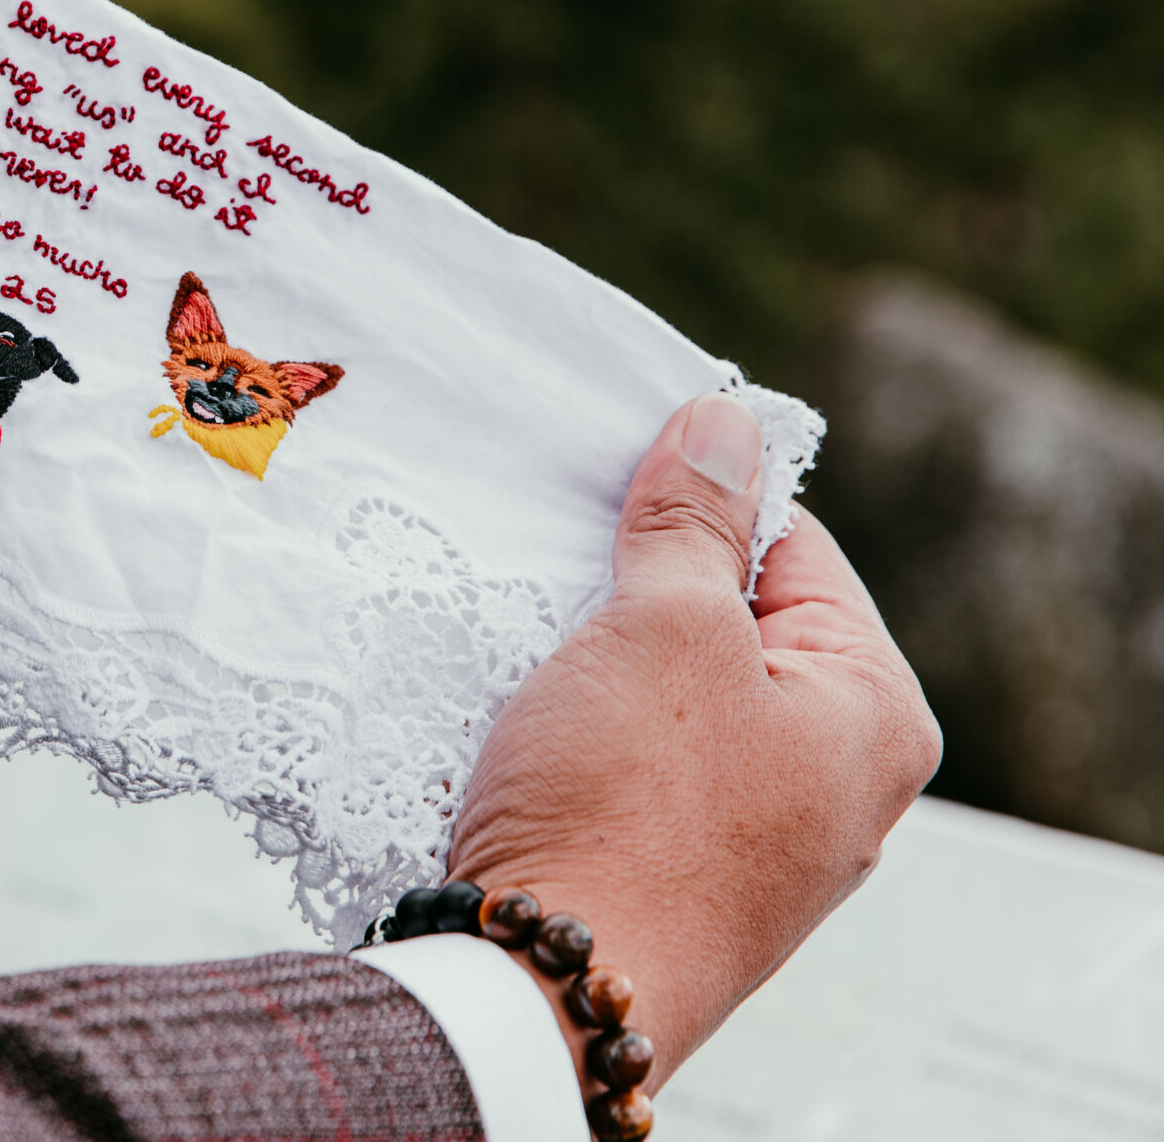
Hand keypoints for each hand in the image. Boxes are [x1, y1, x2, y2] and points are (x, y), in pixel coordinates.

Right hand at [449, 393, 939, 1092]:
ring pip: (679, 694)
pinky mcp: (687, 874)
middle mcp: (841, 781)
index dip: (694, 503)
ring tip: (537, 650)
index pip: (790, 546)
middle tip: (557, 568)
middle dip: (639, 587)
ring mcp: (765, 837)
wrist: (545, 987)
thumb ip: (692, 522)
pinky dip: (590, 729)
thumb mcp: (661, 631)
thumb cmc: (623, 807)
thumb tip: (724, 424)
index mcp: (876, 712)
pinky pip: (646, 763)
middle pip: (734, 621)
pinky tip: (535, 723)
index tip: (608, 485)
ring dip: (603, 660)